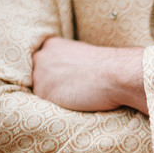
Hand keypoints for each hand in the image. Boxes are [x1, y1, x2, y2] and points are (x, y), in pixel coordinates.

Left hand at [32, 38, 147, 113]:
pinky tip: (75, 102)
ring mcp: (39, 75)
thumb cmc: (107, 66)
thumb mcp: (83, 55)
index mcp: (51, 45)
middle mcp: (40, 58)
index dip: (55, 74)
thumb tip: (66, 74)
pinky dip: (58, 107)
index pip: (43, 63)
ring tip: (77, 95)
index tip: (68, 79)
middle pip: (38, 77)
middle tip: (73, 88)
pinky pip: (46, 105)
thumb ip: (68, 62)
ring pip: (41, 92)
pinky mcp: (43, 93)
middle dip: (51, 84)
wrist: (115, 74)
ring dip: (55, 97)